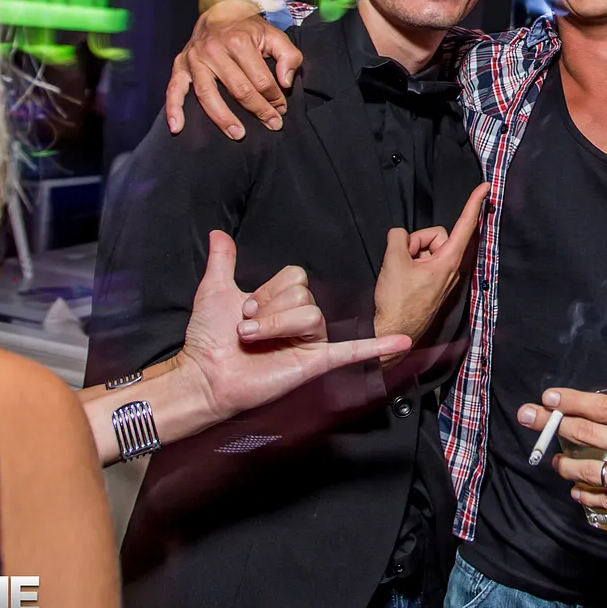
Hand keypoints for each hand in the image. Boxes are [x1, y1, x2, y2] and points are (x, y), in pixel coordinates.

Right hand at [166, 0, 302, 138]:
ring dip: (223, 119)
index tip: (282, 108)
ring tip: (238, 135)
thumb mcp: (274, 35)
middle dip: (259, 111)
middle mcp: (214, 50)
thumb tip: (285, 83)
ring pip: (208, 95)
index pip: (261, 80)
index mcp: (239, 42)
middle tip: (272, 125)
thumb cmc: (249, 29)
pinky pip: (174, 89)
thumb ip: (288, 56)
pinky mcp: (180, 65)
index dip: (275, 98)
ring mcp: (194, 59)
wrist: (220, 12)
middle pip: (239, 90)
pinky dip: (173, 109)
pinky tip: (177, 128)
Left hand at [178, 231, 408, 422]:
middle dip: (270, 308)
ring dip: (276, 324)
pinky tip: (401, 341)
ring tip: (253, 339)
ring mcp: (310, 342)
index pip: (296, 277)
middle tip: (247, 327)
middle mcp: (301, 321)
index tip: (244, 307)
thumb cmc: (209, 339)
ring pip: (312, 315)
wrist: (205, 374)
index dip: (269, 289)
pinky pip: (352, 351)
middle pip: (304, 294)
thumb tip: (218, 232)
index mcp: (285, 302)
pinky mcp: (314, 363)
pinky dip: (378, 345)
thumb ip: (223, 260)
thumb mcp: (216, 290)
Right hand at [374, 183, 490, 346]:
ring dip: (411, 255)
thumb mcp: (392, 261)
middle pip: (435, 236)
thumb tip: (400, 236)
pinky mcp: (434, 284)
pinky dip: (411, 265)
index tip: (485, 188)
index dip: (474, 204)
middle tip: (402, 260)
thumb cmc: (397, 302)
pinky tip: (401, 280)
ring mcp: (442, 277)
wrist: (393, 332)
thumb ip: (398, 238)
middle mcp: (450, 268)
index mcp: (447, 261)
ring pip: (426, 249)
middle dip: (416, 241)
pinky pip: (423, 263)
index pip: (465, 226)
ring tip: (400, 274)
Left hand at [519, 388, 606, 540]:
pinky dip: (589, 495)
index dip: (572, 401)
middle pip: (586, 434)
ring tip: (556, 462)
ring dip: (567, 464)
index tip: (550, 396)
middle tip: (529, 418)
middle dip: (551, 425)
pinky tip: (578, 492)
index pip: (603, 407)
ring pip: (590, 470)